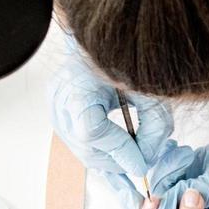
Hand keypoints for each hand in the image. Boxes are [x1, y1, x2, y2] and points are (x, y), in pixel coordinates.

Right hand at [50, 52, 173, 185]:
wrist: (108, 44)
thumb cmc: (128, 60)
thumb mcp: (150, 91)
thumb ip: (153, 126)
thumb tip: (145, 161)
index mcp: (78, 84)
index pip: (92, 132)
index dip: (118, 151)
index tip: (142, 164)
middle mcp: (60, 97)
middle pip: (85, 147)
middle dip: (116, 161)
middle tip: (141, 163)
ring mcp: (55, 107)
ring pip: (82, 150)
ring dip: (108, 159)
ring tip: (132, 159)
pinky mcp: (59, 113)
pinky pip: (79, 143)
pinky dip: (100, 152)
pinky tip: (118, 158)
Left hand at [151, 110, 208, 208]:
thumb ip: (193, 195)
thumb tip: (163, 202)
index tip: (158, 192)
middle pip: (162, 207)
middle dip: (160, 187)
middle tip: (168, 171)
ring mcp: (193, 189)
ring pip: (164, 184)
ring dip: (167, 169)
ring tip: (185, 156)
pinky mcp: (193, 169)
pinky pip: (170, 166)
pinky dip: (170, 157)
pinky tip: (179, 149)